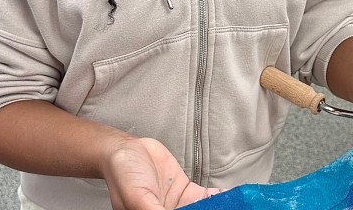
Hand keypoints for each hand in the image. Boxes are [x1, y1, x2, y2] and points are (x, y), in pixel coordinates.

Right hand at [101, 137, 222, 209]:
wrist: (127, 149)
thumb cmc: (123, 172)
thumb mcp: (137, 195)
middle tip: (226, 208)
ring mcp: (177, 206)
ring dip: (214, 208)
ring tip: (229, 205)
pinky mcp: (186, 192)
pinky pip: (204, 199)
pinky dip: (217, 198)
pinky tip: (226, 196)